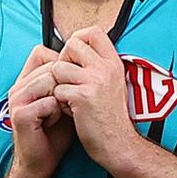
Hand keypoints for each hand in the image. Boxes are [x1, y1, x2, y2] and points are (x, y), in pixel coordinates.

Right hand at [8, 45, 75, 177]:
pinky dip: (57, 113)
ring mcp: (16, 100)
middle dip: (65, 83)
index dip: (61, 62)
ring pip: (49, 81)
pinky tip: (54, 123)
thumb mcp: (63, 102)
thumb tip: (86, 61)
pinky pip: (48, 102)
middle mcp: (18, 87)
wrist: (40, 163)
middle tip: (67, 104)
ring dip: (62, 98)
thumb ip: (67, 81)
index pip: (41, 53)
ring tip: (60, 113)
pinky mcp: (20, 115)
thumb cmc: (54, 134)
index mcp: (25, 81)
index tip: (71, 82)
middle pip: (49, 66)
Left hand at [52, 26, 138, 170]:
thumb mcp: (112, 84)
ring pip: (59, 67)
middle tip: (67, 80)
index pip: (94, 32)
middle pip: (72, 44)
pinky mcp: (82, 97)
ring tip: (69, 99)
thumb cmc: (111, 118)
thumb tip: (74, 50)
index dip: (78, 39)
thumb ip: (97, 67)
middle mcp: (106, 68)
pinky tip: (71, 112)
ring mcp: (94, 81)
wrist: (119, 145)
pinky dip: (59, 102)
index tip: (74, 57)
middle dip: (63, 60)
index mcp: (114, 63)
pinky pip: (57, 89)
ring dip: (59, 84)